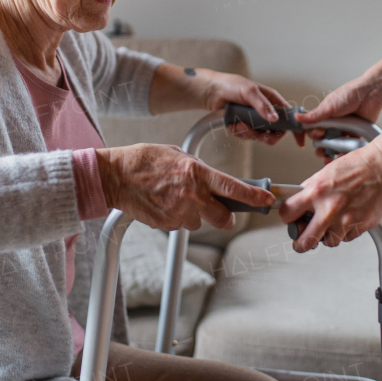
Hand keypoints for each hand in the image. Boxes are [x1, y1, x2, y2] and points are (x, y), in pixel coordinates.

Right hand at [95, 144, 275, 230]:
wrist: (114, 176)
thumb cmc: (144, 160)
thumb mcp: (176, 155)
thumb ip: (197, 169)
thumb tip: (212, 180)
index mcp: (197, 173)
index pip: (234, 188)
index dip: (254, 196)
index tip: (267, 200)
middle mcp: (191, 194)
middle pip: (223, 218)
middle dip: (224, 216)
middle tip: (216, 208)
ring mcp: (178, 212)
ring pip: (199, 223)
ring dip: (194, 215)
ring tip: (175, 199)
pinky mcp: (165, 224)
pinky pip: (179, 226)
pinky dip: (175, 218)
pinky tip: (163, 204)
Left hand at [196, 70, 293, 146]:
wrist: (212, 91)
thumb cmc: (232, 85)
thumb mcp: (249, 91)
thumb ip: (262, 105)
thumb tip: (275, 119)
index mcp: (272, 101)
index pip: (289, 116)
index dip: (295, 129)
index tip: (299, 142)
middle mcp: (266, 112)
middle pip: (276, 132)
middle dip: (266, 136)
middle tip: (256, 134)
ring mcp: (255, 120)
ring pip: (259, 136)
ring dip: (248, 133)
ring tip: (238, 124)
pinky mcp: (244, 125)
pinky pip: (246, 136)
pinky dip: (238, 132)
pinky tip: (232, 124)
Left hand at [279, 144, 381, 253]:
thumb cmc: (356, 167)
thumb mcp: (324, 173)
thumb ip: (309, 190)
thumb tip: (298, 203)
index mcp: (316, 192)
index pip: (287, 213)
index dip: (286, 217)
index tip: (289, 219)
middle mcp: (330, 208)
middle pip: (305, 241)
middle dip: (299, 244)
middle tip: (300, 242)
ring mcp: (346, 220)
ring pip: (328, 242)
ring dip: (326, 237)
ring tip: (330, 225)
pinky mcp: (361, 226)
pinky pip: (347, 238)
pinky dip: (344, 232)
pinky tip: (347, 219)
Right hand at [295, 75, 381, 157]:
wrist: (370, 95)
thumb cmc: (349, 95)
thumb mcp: (329, 106)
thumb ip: (314, 115)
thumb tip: (297, 117)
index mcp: (324, 116)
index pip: (313, 129)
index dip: (312, 136)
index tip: (314, 138)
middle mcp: (333, 124)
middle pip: (323, 140)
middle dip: (320, 147)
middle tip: (322, 150)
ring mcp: (344, 130)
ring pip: (335, 146)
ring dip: (331, 153)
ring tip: (330, 158)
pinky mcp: (355, 134)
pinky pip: (348, 147)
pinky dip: (345, 152)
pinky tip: (343, 156)